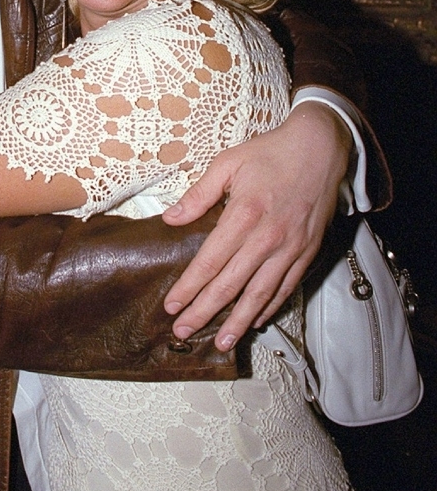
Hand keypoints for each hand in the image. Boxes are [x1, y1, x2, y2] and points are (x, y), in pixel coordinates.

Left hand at [162, 102, 350, 350]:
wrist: (320, 148)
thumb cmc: (269, 153)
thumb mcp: (228, 163)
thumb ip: (199, 194)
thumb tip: (170, 219)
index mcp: (244, 214)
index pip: (210, 261)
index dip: (189, 287)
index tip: (171, 305)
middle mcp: (268, 237)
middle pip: (231, 284)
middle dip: (205, 311)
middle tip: (183, 332)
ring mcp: (290, 248)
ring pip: (260, 294)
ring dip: (238, 321)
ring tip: (220, 342)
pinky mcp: (307, 252)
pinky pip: (286, 287)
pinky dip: (270, 307)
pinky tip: (255, 321)